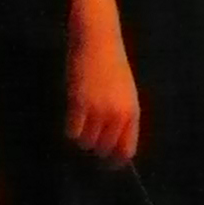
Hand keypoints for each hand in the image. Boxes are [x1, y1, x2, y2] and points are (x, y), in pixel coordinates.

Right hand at [67, 5, 142, 165]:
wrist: (99, 40)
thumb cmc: (111, 65)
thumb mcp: (125, 93)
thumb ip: (121, 117)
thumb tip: (112, 143)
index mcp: (133, 112)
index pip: (127, 150)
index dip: (116, 161)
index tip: (107, 164)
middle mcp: (118, 114)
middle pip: (105, 149)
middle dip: (96, 149)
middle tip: (89, 141)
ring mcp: (98, 109)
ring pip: (87, 142)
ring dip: (82, 139)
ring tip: (81, 124)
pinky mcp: (79, 103)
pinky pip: (73, 131)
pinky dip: (70, 130)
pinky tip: (72, 119)